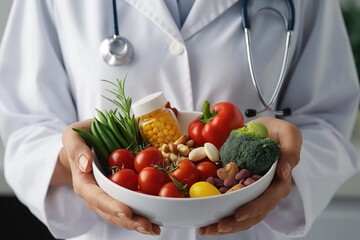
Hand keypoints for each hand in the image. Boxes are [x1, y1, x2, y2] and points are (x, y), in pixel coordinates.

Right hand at [57, 119, 160, 234]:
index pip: (97, 198)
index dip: (112, 206)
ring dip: (138, 223)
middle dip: (129, 221)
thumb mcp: (74, 136)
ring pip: (122, 215)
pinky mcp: (120, 193)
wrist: (88, 140)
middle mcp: (96, 194)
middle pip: (111, 213)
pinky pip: (131, 205)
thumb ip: (77, 148)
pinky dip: (144, 213)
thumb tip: (86, 164)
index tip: (127, 212)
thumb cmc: (81, 137)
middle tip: (147, 226)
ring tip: (155, 229)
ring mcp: (109, 196)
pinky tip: (158, 219)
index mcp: (83, 182)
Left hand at [199, 116, 301, 235]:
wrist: (262, 128)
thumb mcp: (289, 134)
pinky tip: (203, 215)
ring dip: (223, 222)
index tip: (238, 214)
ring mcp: (250, 190)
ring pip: (239, 212)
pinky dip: (217, 209)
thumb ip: (291, 152)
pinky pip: (228, 201)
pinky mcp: (237, 186)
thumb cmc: (278, 131)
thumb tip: (285, 172)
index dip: (254, 209)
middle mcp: (265, 190)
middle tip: (215, 228)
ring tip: (205, 229)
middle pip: (252, 213)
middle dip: (234, 223)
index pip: (268, 200)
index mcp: (279, 182)